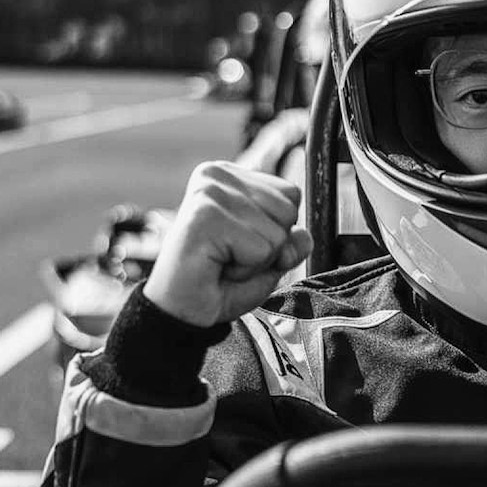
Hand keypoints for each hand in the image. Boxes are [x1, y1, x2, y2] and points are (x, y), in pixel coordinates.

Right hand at [143, 160, 312, 326]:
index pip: (290, 194)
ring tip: (222, 261)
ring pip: (277, 233)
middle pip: (288, 210)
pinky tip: (216, 266)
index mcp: (231, 176)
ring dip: (256, 261)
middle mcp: (217, 175)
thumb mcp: (268, 261)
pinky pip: (261, 249)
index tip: (241, 244)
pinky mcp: (206, 215)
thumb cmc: (219, 283)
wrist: (182, 311)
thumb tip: (304, 235)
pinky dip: (245, 270)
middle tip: (230, 257)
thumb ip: (291, 243)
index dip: (278, 232)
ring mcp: (210, 192)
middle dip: (269, 247)